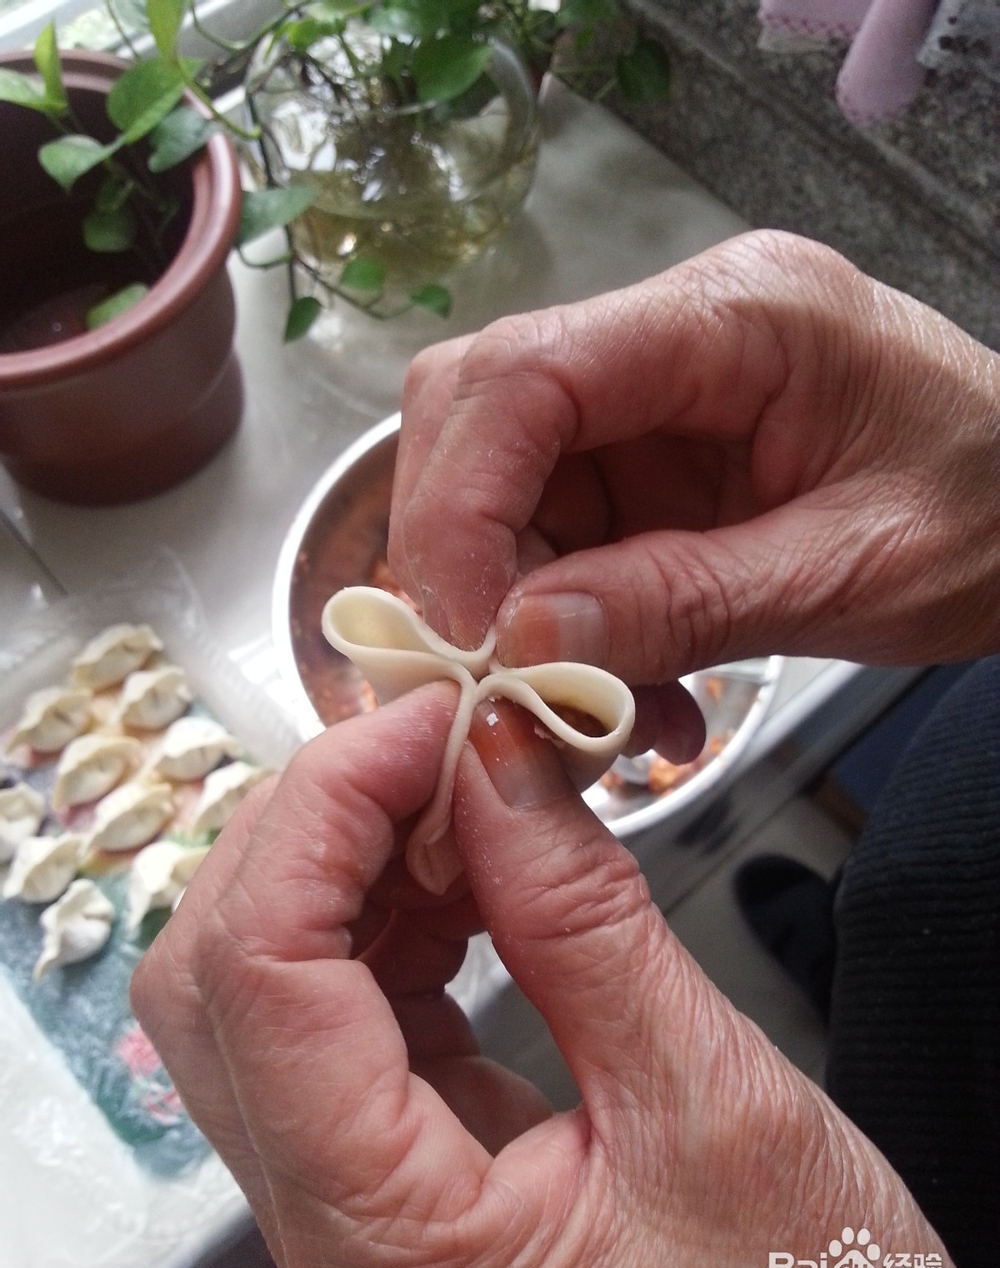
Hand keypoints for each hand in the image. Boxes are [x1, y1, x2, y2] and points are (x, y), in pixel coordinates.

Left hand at [131, 686, 981, 1267]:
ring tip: (471, 797)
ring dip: (359, 867)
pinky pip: (351, 1024)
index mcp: (387, 1254)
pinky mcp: (408, 1187)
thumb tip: (499, 760)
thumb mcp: (715, 1110)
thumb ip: (584, 921)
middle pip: (226, 981)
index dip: (325, 811)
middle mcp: (336, 1246)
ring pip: (276, 993)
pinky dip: (398, 923)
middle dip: (320, 828)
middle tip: (438, 741)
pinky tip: (472, 874)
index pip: (260, 976)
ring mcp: (362, 1219)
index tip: (422, 719)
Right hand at [389, 231, 999, 690]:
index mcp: (740, 317)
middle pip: (481, 413)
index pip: (527, 374)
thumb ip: (686, 603)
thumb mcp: (854, 573)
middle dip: (468, 557)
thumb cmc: (995, 514)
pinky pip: (559, 537)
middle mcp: (675, 337)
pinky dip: (567, 628)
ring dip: (521, 611)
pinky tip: (630, 693)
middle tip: (503, 678)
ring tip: (598, 713)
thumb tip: (524, 643)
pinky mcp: (650, 461)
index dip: (462, 506)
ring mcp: (655, 399)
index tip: (468, 633)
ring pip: (504, 487)